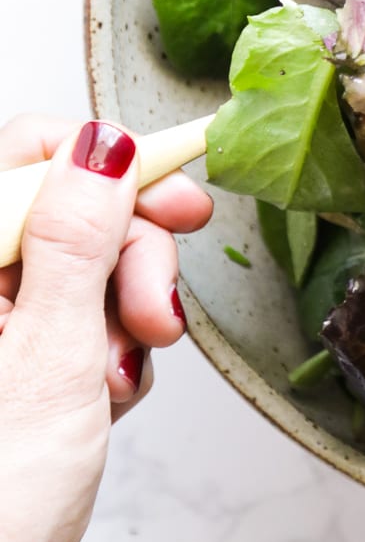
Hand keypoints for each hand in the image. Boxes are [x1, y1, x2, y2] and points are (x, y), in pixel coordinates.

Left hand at [0, 117, 210, 541]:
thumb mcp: (50, 355)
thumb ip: (76, 236)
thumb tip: (100, 143)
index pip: (23, 157)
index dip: (101, 162)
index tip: (170, 185)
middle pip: (64, 212)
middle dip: (127, 254)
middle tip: (156, 305)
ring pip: (83, 271)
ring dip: (124, 314)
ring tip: (126, 373)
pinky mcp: (17, 372)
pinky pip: (83, 325)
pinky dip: (113, 354)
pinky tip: (110, 398)